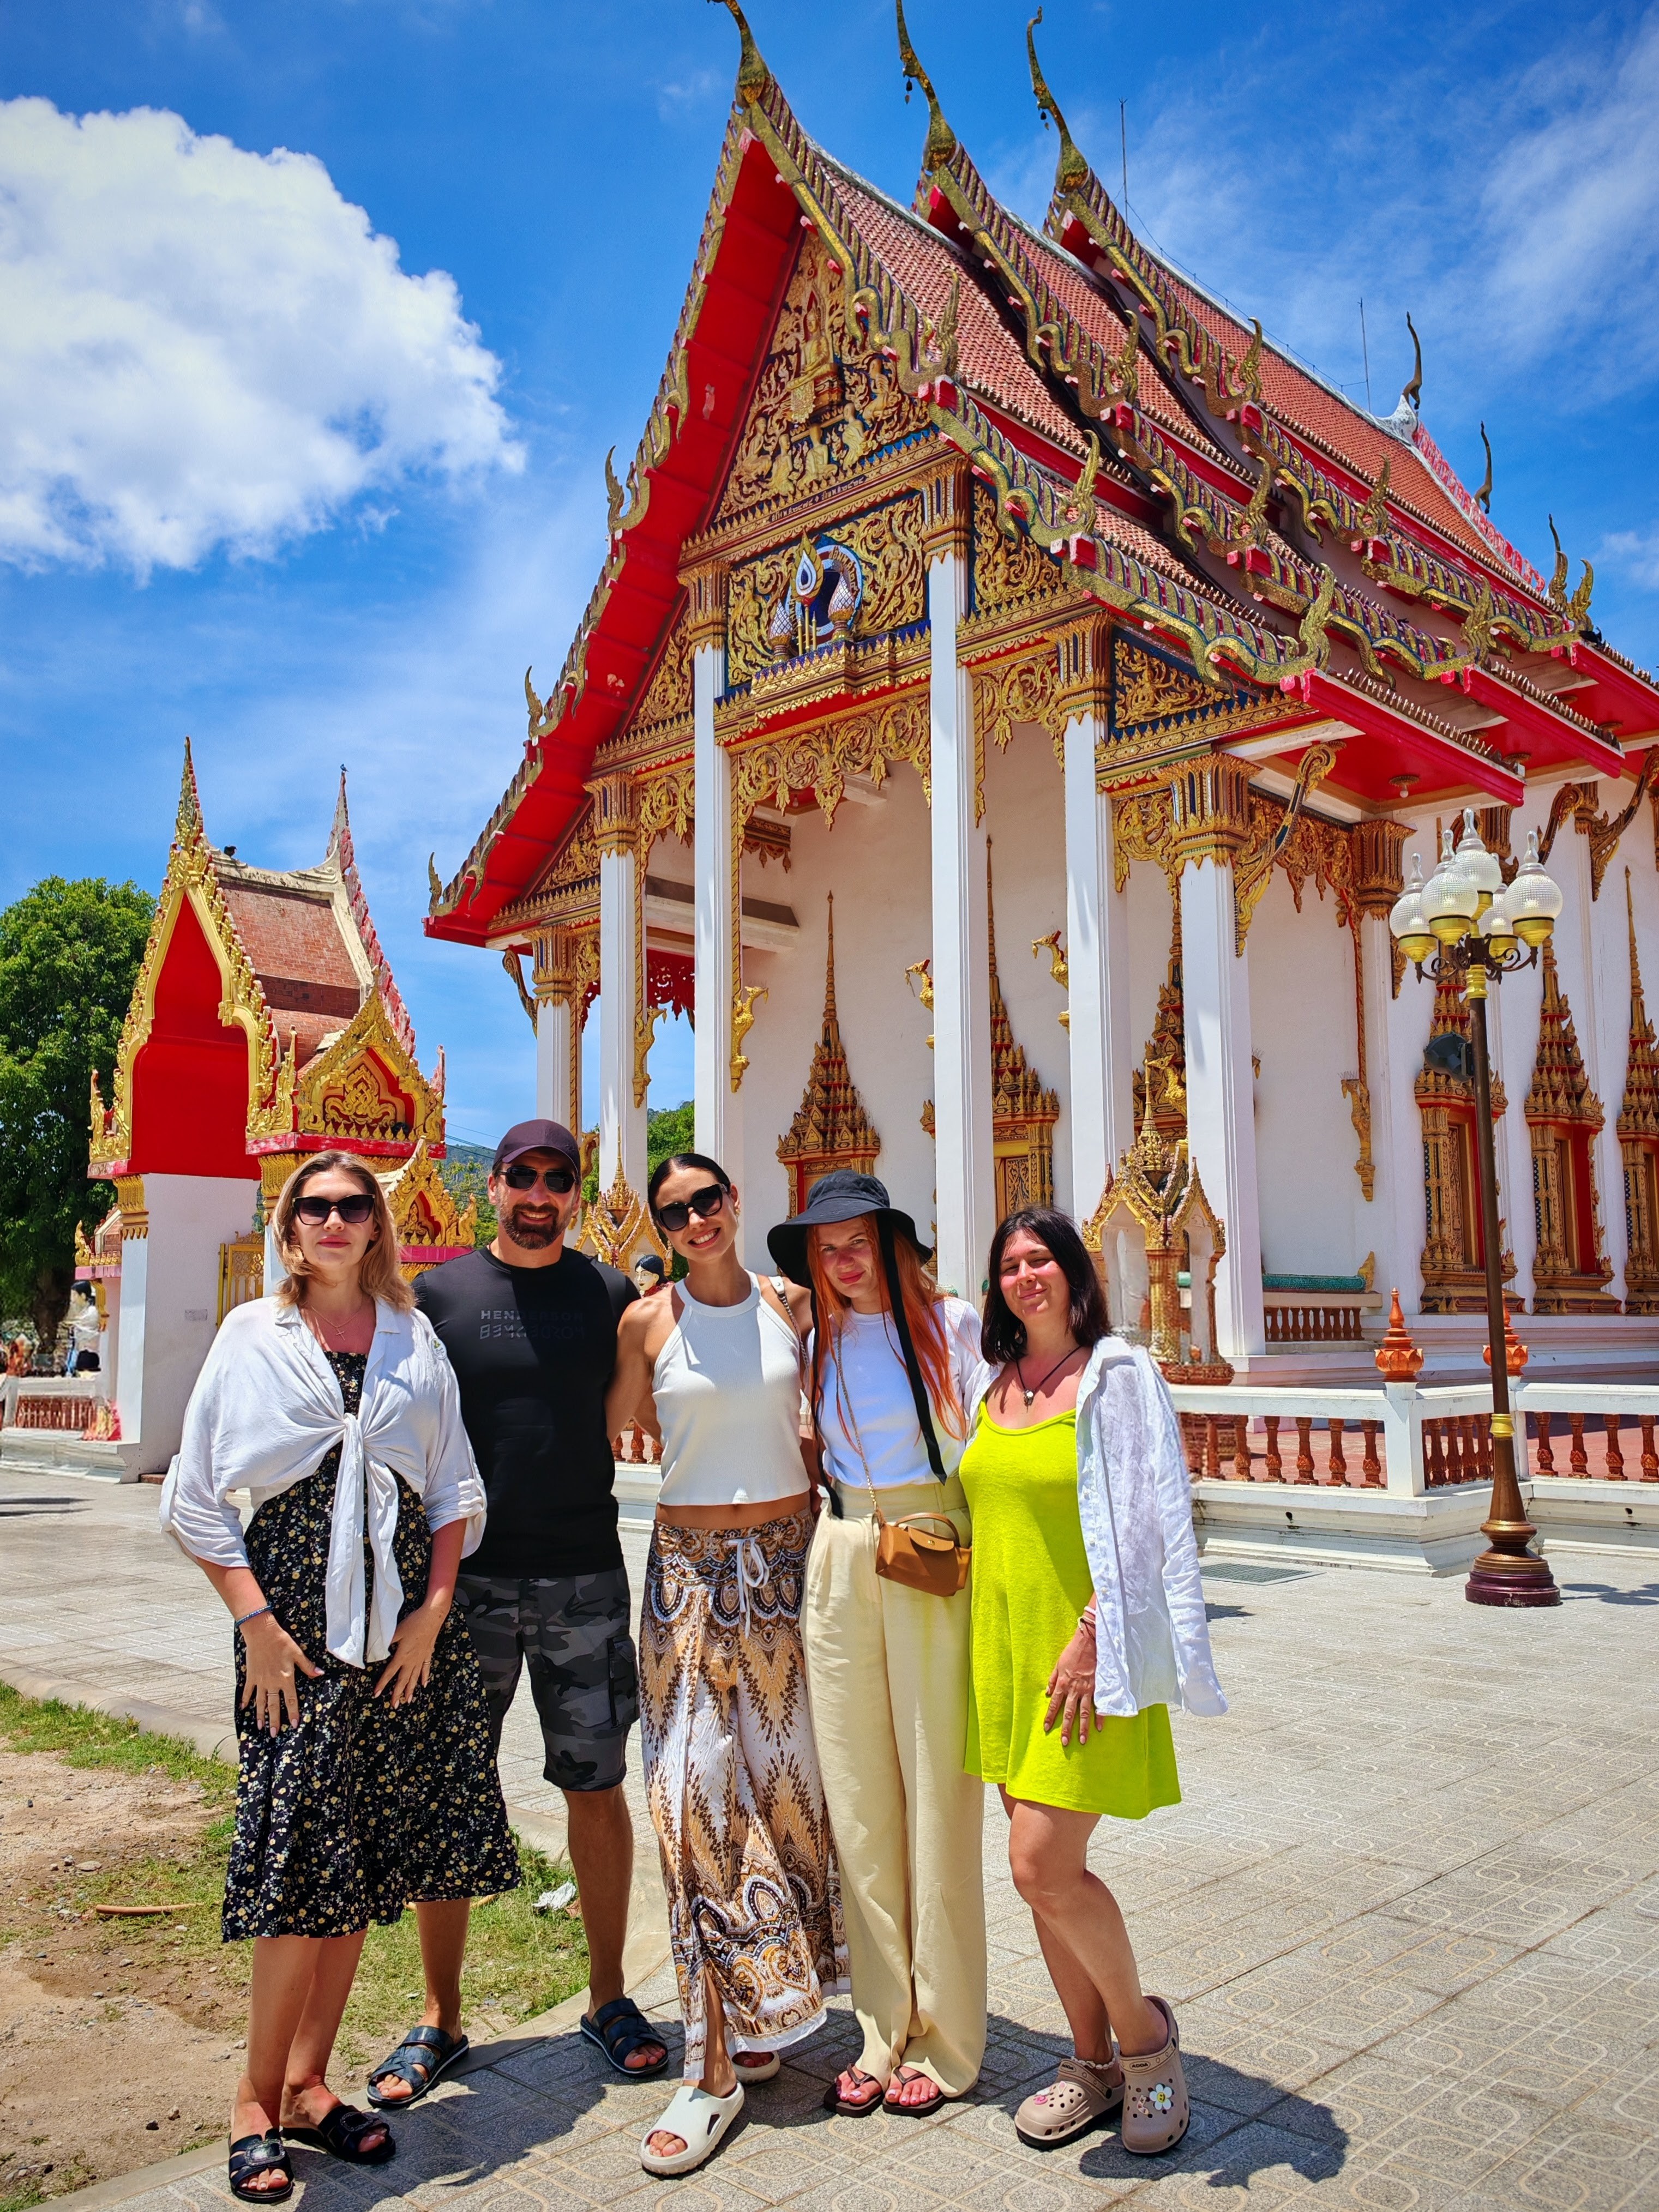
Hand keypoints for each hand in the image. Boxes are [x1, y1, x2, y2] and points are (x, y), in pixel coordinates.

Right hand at [240, 1613, 320, 1732]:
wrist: (262, 1634)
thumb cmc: (282, 1642)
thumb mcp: (297, 1653)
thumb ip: (307, 1666)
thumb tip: (320, 1674)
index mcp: (286, 1678)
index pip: (291, 1700)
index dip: (293, 1713)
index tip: (294, 1725)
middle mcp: (273, 1683)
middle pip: (274, 1705)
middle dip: (275, 1720)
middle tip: (274, 1734)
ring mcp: (260, 1681)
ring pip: (260, 1702)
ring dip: (261, 1715)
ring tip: (261, 1727)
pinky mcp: (252, 1676)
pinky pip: (248, 1691)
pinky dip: (245, 1700)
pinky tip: (243, 1708)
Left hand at [373, 1596, 448, 1706]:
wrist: (432, 1617)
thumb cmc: (414, 1623)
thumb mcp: (396, 1631)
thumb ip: (386, 1642)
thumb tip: (377, 1650)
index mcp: (402, 1655)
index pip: (390, 1673)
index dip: (383, 1684)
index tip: (377, 1694)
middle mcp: (412, 1660)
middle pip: (403, 1680)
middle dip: (398, 1694)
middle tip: (394, 1705)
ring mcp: (421, 1658)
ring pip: (414, 1677)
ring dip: (410, 1690)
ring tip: (408, 1701)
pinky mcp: (428, 1653)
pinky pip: (426, 1669)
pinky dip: (425, 1677)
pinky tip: (424, 1685)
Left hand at [1044, 1622, 1097, 1749]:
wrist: (1090, 1642)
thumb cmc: (1073, 1652)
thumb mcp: (1058, 1664)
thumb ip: (1053, 1679)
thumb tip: (1048, 1692)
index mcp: (1063, 1683)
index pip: (1054, 1704)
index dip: (1050, 1717)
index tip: (1046, 1728)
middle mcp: (1074, 1689)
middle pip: (1069, 1712)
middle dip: (1066, 1728)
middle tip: (1065, 1742)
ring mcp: (1087, 1690)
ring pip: (1084, 1713)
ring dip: (1083, 1728)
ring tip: (1083, 1741)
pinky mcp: (1098, 1687)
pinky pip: (1098, 1705)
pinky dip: (1100, 1717)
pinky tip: (1099, 1728)